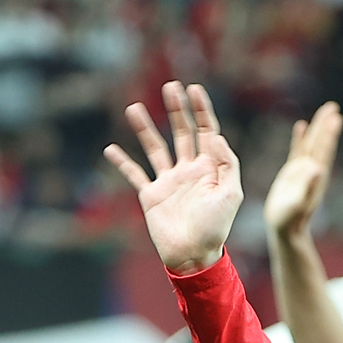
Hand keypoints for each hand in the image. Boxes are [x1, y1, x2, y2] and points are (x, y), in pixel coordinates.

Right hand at [104, 81, 243, 274]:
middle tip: (171, 87)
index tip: (194, 89)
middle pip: (182, 133)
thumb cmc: (216, 228)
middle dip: (177, 110)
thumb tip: (217, 136)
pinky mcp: (151, 195)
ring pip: (155, 148)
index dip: (202, 111)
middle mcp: (188, 171)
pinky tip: (111, 149)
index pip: (206, 133)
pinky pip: (134, 174)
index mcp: (209, 169)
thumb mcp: (231, 195)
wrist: (193, 255)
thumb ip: (227, 164)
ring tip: (134, 108)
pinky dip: (122, 162)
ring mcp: (169, 182)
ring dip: (146, 128)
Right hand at [263, 101, 341, 238]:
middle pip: (320, 142)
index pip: (323, 150)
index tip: (335, 117)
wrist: (286, 229)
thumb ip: (307, 186)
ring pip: (311, 144)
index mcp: (314, 175)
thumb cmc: (289, 219)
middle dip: (327, 125)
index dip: (328, 133)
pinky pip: (298, 150)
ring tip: (324, 112)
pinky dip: (300, 137)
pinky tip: (301, 126)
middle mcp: (312, 171)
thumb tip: (317, 168)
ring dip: (318, 128)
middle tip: (333, 107)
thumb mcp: (297, 203)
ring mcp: (303, 171)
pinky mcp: (293, 173)